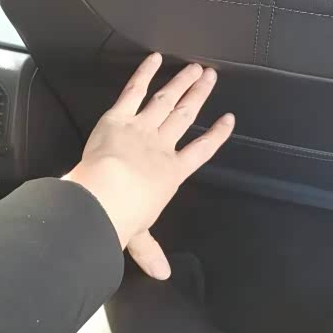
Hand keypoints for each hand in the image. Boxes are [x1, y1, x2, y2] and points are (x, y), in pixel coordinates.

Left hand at [63, 53, 234, 278]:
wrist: (105, 197)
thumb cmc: (124, 218)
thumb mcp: (138, 237)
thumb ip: (150, 251)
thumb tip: (162, 275)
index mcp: (171, 174)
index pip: (200, 152)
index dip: (215, 136)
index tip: (227, 120)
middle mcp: (161, 146)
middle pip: (185, 116)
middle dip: (199, 96)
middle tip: (211, 76)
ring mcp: (142, 128)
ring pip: (166, 100)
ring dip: (182, 82)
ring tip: (196, 67)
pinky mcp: (119, 117)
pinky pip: (134, 90)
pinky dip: (145, 73)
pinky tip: (155, 58)